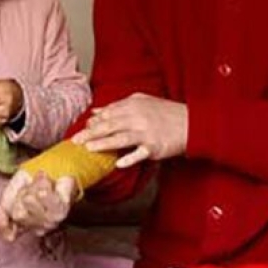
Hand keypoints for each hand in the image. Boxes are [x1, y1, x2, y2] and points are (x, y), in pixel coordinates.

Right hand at [0, 170, 77, 242]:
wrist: (53, 168)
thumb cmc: (32, 182)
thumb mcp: (10, 194)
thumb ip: (1, 213)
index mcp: (22, 225)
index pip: (9, 234)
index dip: (2, 222)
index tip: (0, 208)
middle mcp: (37, 227)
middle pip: (19, 214)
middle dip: (20, 195)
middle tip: (28, 188)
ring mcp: (50, 220)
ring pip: (30, 203)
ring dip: (32, 187)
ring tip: (39, 181)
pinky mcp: (62, 209)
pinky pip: (45, 196)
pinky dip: (42, 183)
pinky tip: (44, 178)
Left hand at [72, 93, 188, 167]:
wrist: (191, 123)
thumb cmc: (166, 114)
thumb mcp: (142, 103)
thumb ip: (118, 107)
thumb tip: (95, 112)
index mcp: (134, 105)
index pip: (109, 113)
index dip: (94, 122)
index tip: (81, 129)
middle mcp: (138, 118)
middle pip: (110, 125)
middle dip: (91, 133)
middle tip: (75, 141)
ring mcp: (147, 133)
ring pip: (121, 138)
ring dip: (103, 144)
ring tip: (88, 149)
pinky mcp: (155, 147)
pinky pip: (140, 154)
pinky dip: (129, 158)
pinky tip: (118, 163)